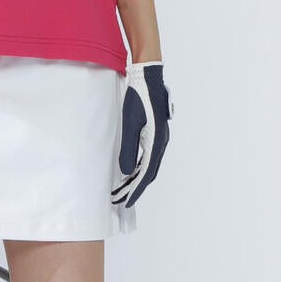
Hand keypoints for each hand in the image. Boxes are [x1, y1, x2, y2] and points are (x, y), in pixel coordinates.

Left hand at [111, 60, 173, 209]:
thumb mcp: (129, 124)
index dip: (135, 190)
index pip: (145, 174)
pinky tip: (129, 171)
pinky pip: (148, 157)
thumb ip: (128, 149)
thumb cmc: (139, 99)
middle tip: (119, 199)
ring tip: (122, 189)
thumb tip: (125, 172)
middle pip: (148, 173)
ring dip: (135, 179)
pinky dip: (138, 168)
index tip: (125, 202)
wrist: (148, 79)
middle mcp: (161, 143)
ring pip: (148, 166)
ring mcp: (159, 139)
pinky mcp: (155, 134)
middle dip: (134, 188)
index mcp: (156, 142)